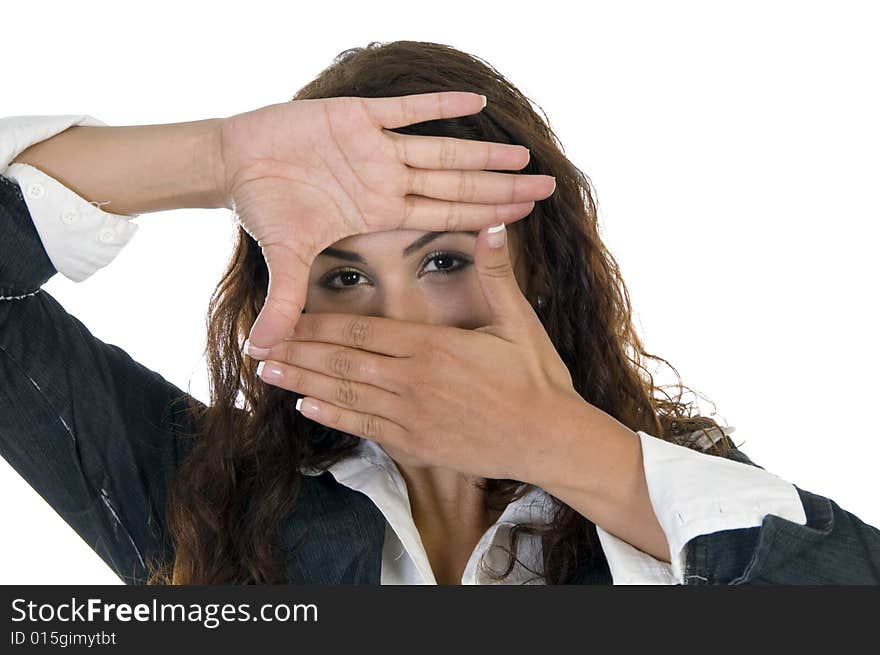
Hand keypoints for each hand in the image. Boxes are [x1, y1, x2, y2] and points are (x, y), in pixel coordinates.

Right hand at [216, 92, 557, 350]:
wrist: (236, 164)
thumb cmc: (266, 207)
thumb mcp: (284, 256)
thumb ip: (286, 301)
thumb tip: (263, 352)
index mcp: (381, 212)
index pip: (445, 216)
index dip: (486, 215)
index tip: (524, 217)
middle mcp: (388, 180)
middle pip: (458, 184)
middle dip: (503, 186)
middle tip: (549, 187)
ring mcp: (376, 147)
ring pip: (441, 148)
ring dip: (483, 152)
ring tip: (525, 154)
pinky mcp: (356, 114)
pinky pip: (405, 106)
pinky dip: (437, 103)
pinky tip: (476, 100)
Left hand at [248, 221, 583, 483]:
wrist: (549, 439)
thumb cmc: (535, 377)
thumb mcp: (519, 320)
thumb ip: (496, 274)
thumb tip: (492, 224)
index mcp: (433, 346)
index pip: (362, 331)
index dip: (319, 325)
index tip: (287, 319)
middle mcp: (413, 381)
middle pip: (342, 363)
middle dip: (297, 353)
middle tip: (258, 347)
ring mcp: (411, 417)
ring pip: (345, 396)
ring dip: (302, 383)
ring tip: (266, 374)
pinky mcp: (416, 446)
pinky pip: (364, 429)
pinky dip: (333, 417)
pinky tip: (307, 407)